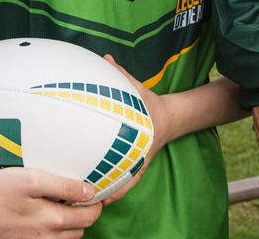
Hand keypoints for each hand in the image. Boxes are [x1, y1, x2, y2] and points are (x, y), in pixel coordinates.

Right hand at [0, 167, 100, 237]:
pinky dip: (52, 231)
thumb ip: (63, 186)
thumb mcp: (31, 179)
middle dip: (84, 213)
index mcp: (53, 222)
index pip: (90, 216)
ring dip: (68, 224)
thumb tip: (90, 191)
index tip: (94, 189)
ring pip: (65, 238)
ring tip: (59, 204)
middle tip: (77, 195)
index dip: (97, 202)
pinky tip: (42, 216)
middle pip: (80, 229)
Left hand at [100, 55, 168, 203]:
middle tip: (89, 198)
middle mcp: (139, 158)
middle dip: (110, 192)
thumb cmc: (151, 104)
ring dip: (109, 191)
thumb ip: (122, 75)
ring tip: (88, 200)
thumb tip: (107, 58)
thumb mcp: (138, 90)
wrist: (169, 117)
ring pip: (123, 183)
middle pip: (125, 181)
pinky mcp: (132, 161)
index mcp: (141, 144)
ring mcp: (136, 163)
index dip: (119, 183)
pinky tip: (94, 187)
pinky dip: (111, 184)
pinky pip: (121, 176)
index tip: (105, 190)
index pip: (131, 168)